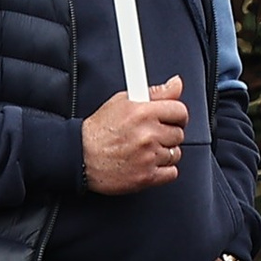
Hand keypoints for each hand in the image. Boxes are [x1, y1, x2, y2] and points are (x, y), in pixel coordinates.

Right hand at [83, 78, 188, 192]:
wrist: (80, 156)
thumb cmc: (99, 130)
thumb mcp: (123, 101)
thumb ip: (155, 93)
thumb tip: (176, 84)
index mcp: (143, 113)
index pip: (180, 111)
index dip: (177, 115)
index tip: (173, 118)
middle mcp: (147, 135)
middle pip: (179, 133)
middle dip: (168, 133)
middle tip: (153, 134)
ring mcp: (148, 157)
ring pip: (175, 153)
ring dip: (164, 152)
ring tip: (147, 149)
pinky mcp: (146, 177)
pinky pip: (171, 172)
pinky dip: (163, 169)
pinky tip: (149, 162)